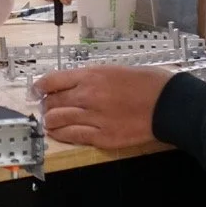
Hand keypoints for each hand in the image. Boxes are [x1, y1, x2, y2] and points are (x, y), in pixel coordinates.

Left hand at [34, 65, 173, 148]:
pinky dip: (63, 134)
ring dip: (51, 121)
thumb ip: (92, 77)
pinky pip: (74, 136)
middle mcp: (87, 95)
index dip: (40, 87)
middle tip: (46, 108)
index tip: (36, 91)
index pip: (52, 80)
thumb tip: (74, 84)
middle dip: (46, 105)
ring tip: (50, 122)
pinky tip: (60, 133)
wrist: (169, 104)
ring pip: (58, 120)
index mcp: (91, 75)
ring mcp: (94, 117)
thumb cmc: (147, 82)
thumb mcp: (115, 69)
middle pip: (53, 102)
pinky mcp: (103, 137)